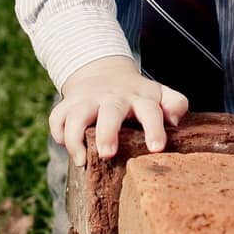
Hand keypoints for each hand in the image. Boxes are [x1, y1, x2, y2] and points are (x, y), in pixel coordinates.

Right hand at [49, 56, 189, 166]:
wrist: (103, 72)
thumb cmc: (136, 96)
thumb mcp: (158, 95)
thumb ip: (175, 103)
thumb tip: (176, 120)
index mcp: (139, 98)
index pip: (149, 111)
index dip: (153, 129)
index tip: (156, 148)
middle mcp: (112, 98)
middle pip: (109, 112)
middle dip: (106, 133)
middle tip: (107, 154)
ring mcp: (88, 100)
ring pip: (77, 115)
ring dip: (76, 137)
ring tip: (82, 161)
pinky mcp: (68, 104)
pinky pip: (57, 118)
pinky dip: (60, 134)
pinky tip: (70, 149)